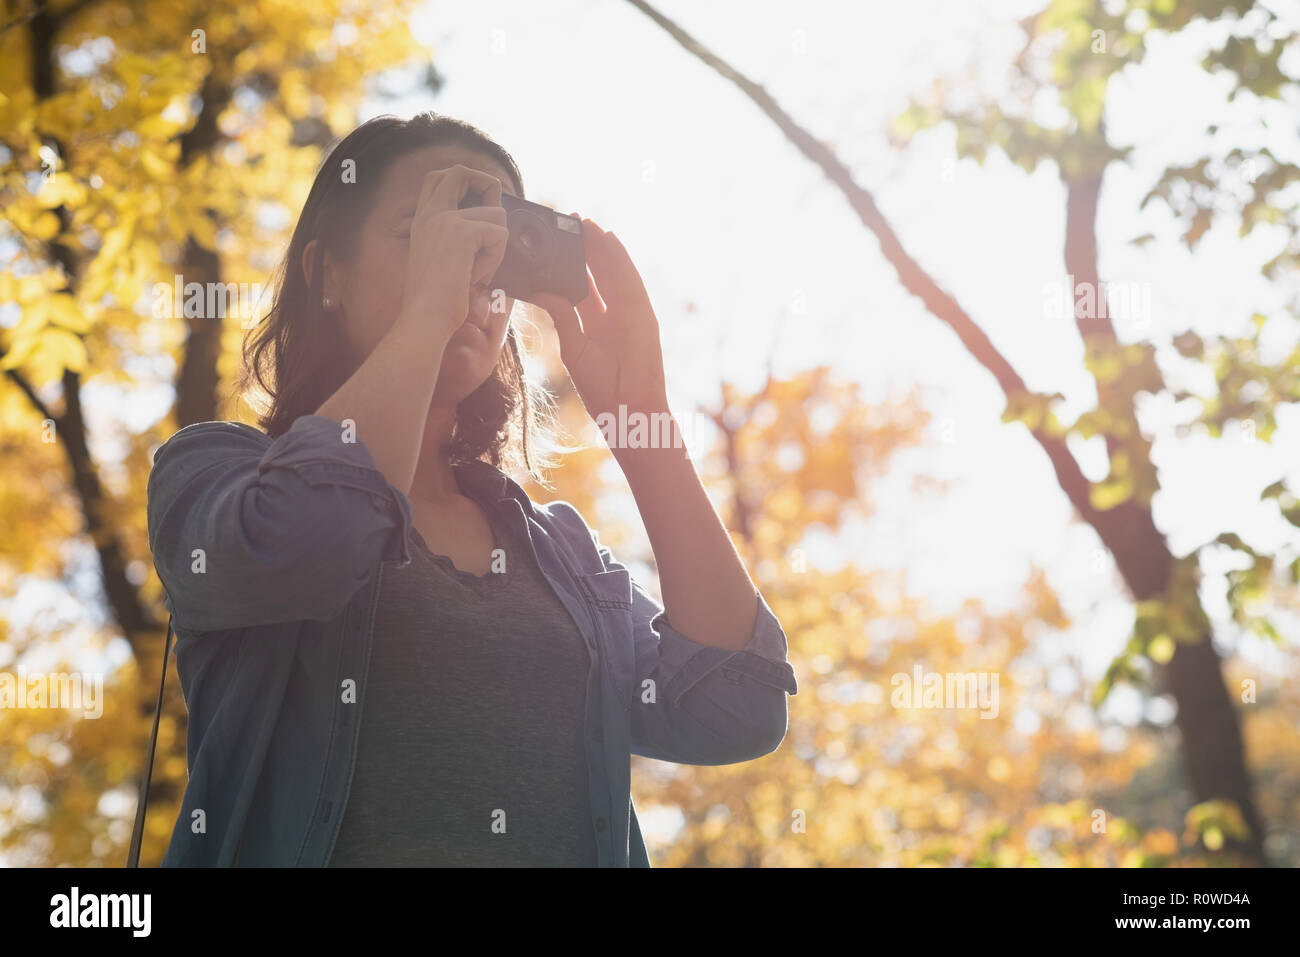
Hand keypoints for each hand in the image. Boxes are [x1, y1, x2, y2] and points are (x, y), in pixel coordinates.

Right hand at [398, 164, 508, 343]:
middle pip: (462, 172)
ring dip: (496, 246)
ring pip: (496, 213)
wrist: (425, 317)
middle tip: (489, 226)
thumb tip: (491, 224)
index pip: (439, 177)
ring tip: (478, 269)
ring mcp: (445, 219)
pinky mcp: (462, 233)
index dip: (466, 180)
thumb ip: (457, 237)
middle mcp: (431, 213)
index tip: (479, 203)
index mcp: (424, 218)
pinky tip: (477, 276)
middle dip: (487, 190)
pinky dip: (496, 259)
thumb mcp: (442, 258)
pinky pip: (500, 234)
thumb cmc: (436, 298)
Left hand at [533, 216, 669, 427]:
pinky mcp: (642, 312)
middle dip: (585, 247)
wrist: (628, 409)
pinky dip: (620, 258)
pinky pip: (629, 279)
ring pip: (613, 270)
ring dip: (601, 246)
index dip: (570, 263)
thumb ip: (562, 316)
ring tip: (585, 222)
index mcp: (594, 323)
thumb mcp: (573, 348)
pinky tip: (610, 238)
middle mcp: (612, 313)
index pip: (580, 285)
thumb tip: (543, 289)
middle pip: (597, 272)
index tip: (555, 242)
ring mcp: (629, 311)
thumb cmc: (601, 388)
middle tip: (569, 221)